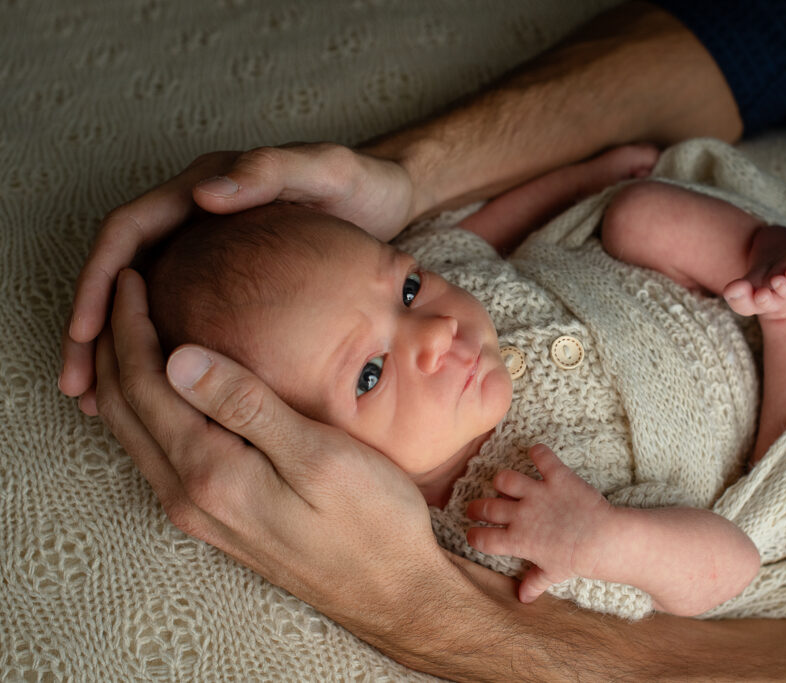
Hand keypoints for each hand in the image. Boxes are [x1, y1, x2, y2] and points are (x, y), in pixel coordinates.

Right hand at [62, 143, 413, 412]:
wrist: (391, 201)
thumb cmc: (361, 184)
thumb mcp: (324, 168)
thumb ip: (270, 172)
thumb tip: (202, 194)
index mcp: (200, 189)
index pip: (127, 234)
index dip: (100, 282)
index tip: (87, 330)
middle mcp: (193, 219)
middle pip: (122, 274)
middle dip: (94, 329)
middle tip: (79, 385)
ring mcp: (209, 251)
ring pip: (144, 302)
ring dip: (120, 351)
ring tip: (103, 405)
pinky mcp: (230, 282)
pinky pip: (182, 317)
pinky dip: (166, 355)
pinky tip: (167, 397)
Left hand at [94, 268, 450, 639]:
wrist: (390, 590)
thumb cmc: (370, 520)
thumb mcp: (318, 456)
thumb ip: (248, 407)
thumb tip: (179, 358)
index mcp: (211, 473)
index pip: (144, 385)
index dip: (130, 326)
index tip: (133, 278)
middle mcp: (190, 496)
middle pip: (123, 408)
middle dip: (112, 344)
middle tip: (125, 289)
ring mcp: (200, 512)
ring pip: (135, 433)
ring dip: (123, 376)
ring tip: (133, 328)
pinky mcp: (216, 518)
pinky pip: (158, 453)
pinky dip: (146, 409)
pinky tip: (168, 390)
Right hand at [466, 444, 614, 603]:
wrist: (603, 541)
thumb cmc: (578, 559)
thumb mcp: (554, 573)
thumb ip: (534, 582)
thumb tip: (522, 598)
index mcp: (518, 540)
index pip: (483, 539)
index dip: (474, 537)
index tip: (474, 535)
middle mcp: (521, 515)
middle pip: (486, 508)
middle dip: (476, 508)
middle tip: (477, 508)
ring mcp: (538, 493)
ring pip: (505, 479)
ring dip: (503, 481)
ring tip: (505, 484)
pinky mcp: (556, 477)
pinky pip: (542, 457)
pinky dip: (539, 452)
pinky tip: (537, 453)